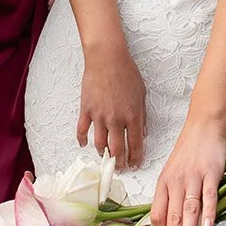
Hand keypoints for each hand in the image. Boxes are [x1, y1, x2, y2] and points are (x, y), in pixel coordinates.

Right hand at [77, 47, 146, 170]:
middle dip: (120, 162)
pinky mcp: (86, 110)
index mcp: (133, 116)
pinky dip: (82, 140)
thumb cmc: (127, 72)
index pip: (136, 144)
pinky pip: (82, 130)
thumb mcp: (142, 93)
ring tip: (105, 157)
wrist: (106, 58)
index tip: (135, 165)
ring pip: (100, 144)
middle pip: (118, 149)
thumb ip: (143, 115)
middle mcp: (116, 119)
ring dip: (103, 154)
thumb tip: (143, 132)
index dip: (136, 158)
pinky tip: (84, 144)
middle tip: (120, 167)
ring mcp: (99, 116)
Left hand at [150, 115, 225, 225]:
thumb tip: (175, 225)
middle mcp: (175, 182)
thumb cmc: (190, 150)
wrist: (204, 124)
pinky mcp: (211, 172)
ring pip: (188, 209)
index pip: (156, 213)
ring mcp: (193, 177)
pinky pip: (209, 194)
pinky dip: (208, 211)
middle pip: (172, 217)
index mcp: (164, 184)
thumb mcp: (174, 173)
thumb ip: (174, 197)